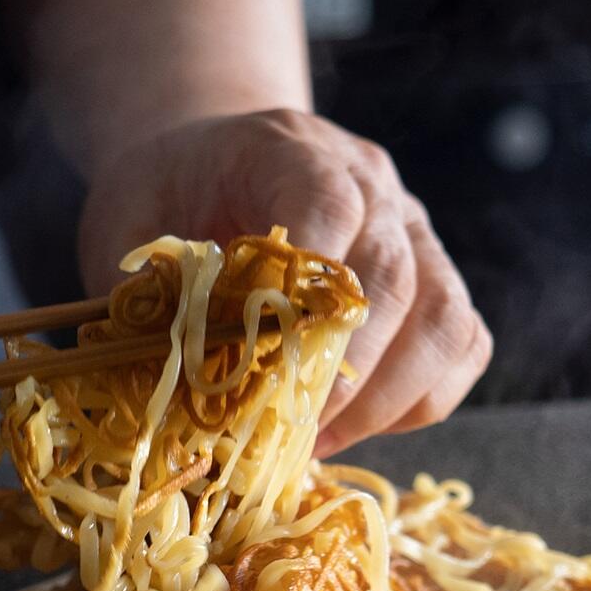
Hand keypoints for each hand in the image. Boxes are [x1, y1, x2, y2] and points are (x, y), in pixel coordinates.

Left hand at [78, 109, 492, 457]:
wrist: (215, 161)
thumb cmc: (171, 197)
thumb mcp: (129, 223)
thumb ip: (148, 292)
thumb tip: (162, 383)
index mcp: (292, 150)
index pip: (330, 206)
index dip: (311, 288)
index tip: (275, 362)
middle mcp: (374, 186)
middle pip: (394, 278)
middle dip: (345, 372)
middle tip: (293, 432)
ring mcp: (414, 233)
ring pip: (442, 320)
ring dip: (388, 398)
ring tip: (322, 441)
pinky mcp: (436, 279)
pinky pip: (461, 346)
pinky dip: (418, 399)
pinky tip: (358, 427)